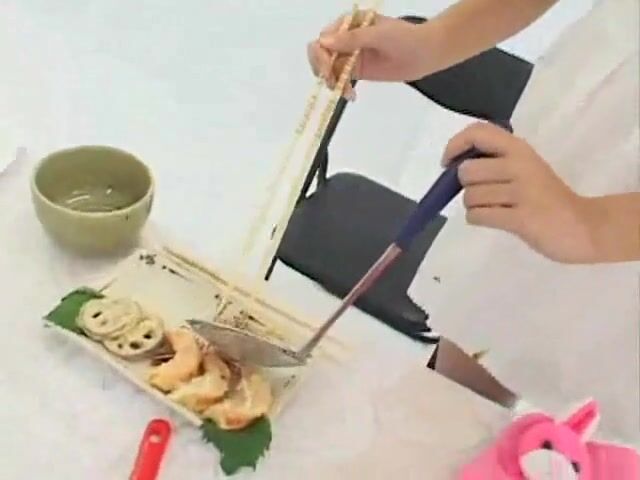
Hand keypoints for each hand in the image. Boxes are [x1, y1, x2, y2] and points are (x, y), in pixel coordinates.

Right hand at [307, 12, 436, 98]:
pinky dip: (341, 89)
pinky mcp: (357, 70)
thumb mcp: (379, 35)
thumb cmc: (405, 38)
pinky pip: (340, 79)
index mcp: (348, 23)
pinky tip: (351, 95)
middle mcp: (345, 38)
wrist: (425, 54)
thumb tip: (324, 42)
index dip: (321, 56)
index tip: (329, 71)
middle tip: (334, 84)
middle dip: (323, 70)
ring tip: (347, 92)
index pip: (323, 39)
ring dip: (333, 82)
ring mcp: (350, 55)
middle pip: (320, 55)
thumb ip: (353, 39)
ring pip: (328, 70)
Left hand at [443, 122, 598, 263]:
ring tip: (496, 209)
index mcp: (520, 149)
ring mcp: (521, 192)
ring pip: (470, 197)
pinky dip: (479, 219)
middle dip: (467, 187)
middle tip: (484, 195)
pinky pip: (478, 216)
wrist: (583, 226)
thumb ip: (496, 161)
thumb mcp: (525, 168)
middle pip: (466, 172)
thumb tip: (455, 164)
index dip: (455, 145)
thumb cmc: (547, 198)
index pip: (477, 133)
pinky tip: (495, 219)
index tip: (448, 162)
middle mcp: (519, 165)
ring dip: (475, 206)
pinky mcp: (520, 218)